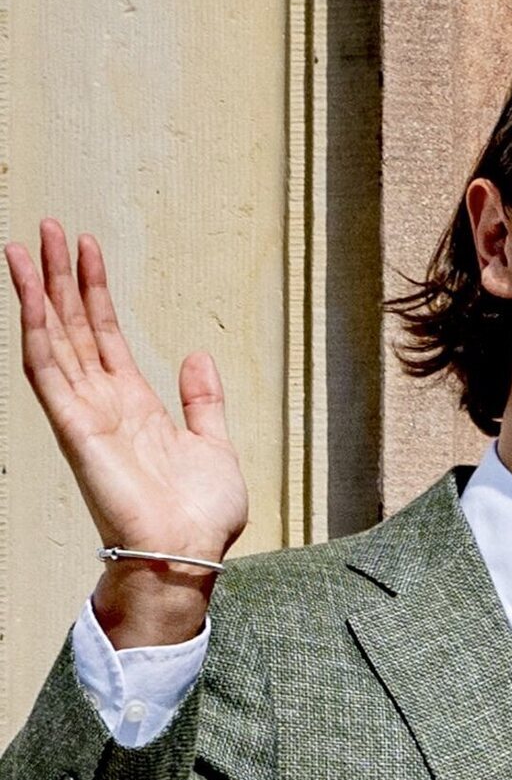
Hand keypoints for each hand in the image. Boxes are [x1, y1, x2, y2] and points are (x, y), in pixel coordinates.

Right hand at [6, 219, 247, 645]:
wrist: (190, 553)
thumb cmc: (200, 515)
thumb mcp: (214, 444)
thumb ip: (202, 400)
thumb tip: (197, 356)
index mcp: (135, 405)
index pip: (104, 336)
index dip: (94, 292)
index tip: (87, 249)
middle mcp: (103, 404)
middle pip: (73, 326)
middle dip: (60, 277)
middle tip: (47, 227)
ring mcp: (85, 414)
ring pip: (52, 339)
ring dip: (39, 292)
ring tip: (28, 244)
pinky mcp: (76, 429)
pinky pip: (47, 373)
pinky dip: (37, 332)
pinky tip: (29, 297)